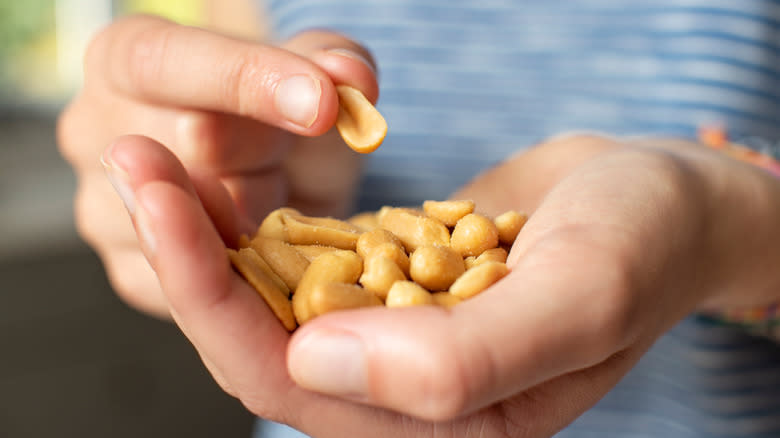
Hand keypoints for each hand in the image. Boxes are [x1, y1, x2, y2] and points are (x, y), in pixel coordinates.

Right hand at [57, 15, 377, 317]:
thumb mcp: (313, 71)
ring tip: (298, 197)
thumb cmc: (280, 110)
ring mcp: (106, 211)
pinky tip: (284, 249)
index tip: (320, 105)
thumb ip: (334, 64)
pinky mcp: (134, 274)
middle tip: (321, 152)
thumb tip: (353, 81)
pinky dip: (252, 273)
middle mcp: (97, 134)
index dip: (241, 81)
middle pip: (172, 151)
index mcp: (125, 60)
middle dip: (259, 158)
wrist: (270, 171)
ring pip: (186, 230)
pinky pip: (197, 286)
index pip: (159, 63)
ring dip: (258, 222)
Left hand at [96, 132, 779, 436]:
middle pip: (263, 339)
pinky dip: (259, 216)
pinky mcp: (393, 280)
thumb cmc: (644, 244)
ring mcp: (396, 332)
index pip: (296, 382)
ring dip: (210, 228)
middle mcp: (408, 389)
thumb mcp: (583, 295)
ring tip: (156, 156)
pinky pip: (306, 258)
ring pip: (273, 297)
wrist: (665, 198)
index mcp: (447, 420)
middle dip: (189, 254)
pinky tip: (218, 171)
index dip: (215, 299)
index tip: (160, 203)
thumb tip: (320, 364)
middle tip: (134, 160)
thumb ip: (468, 358)